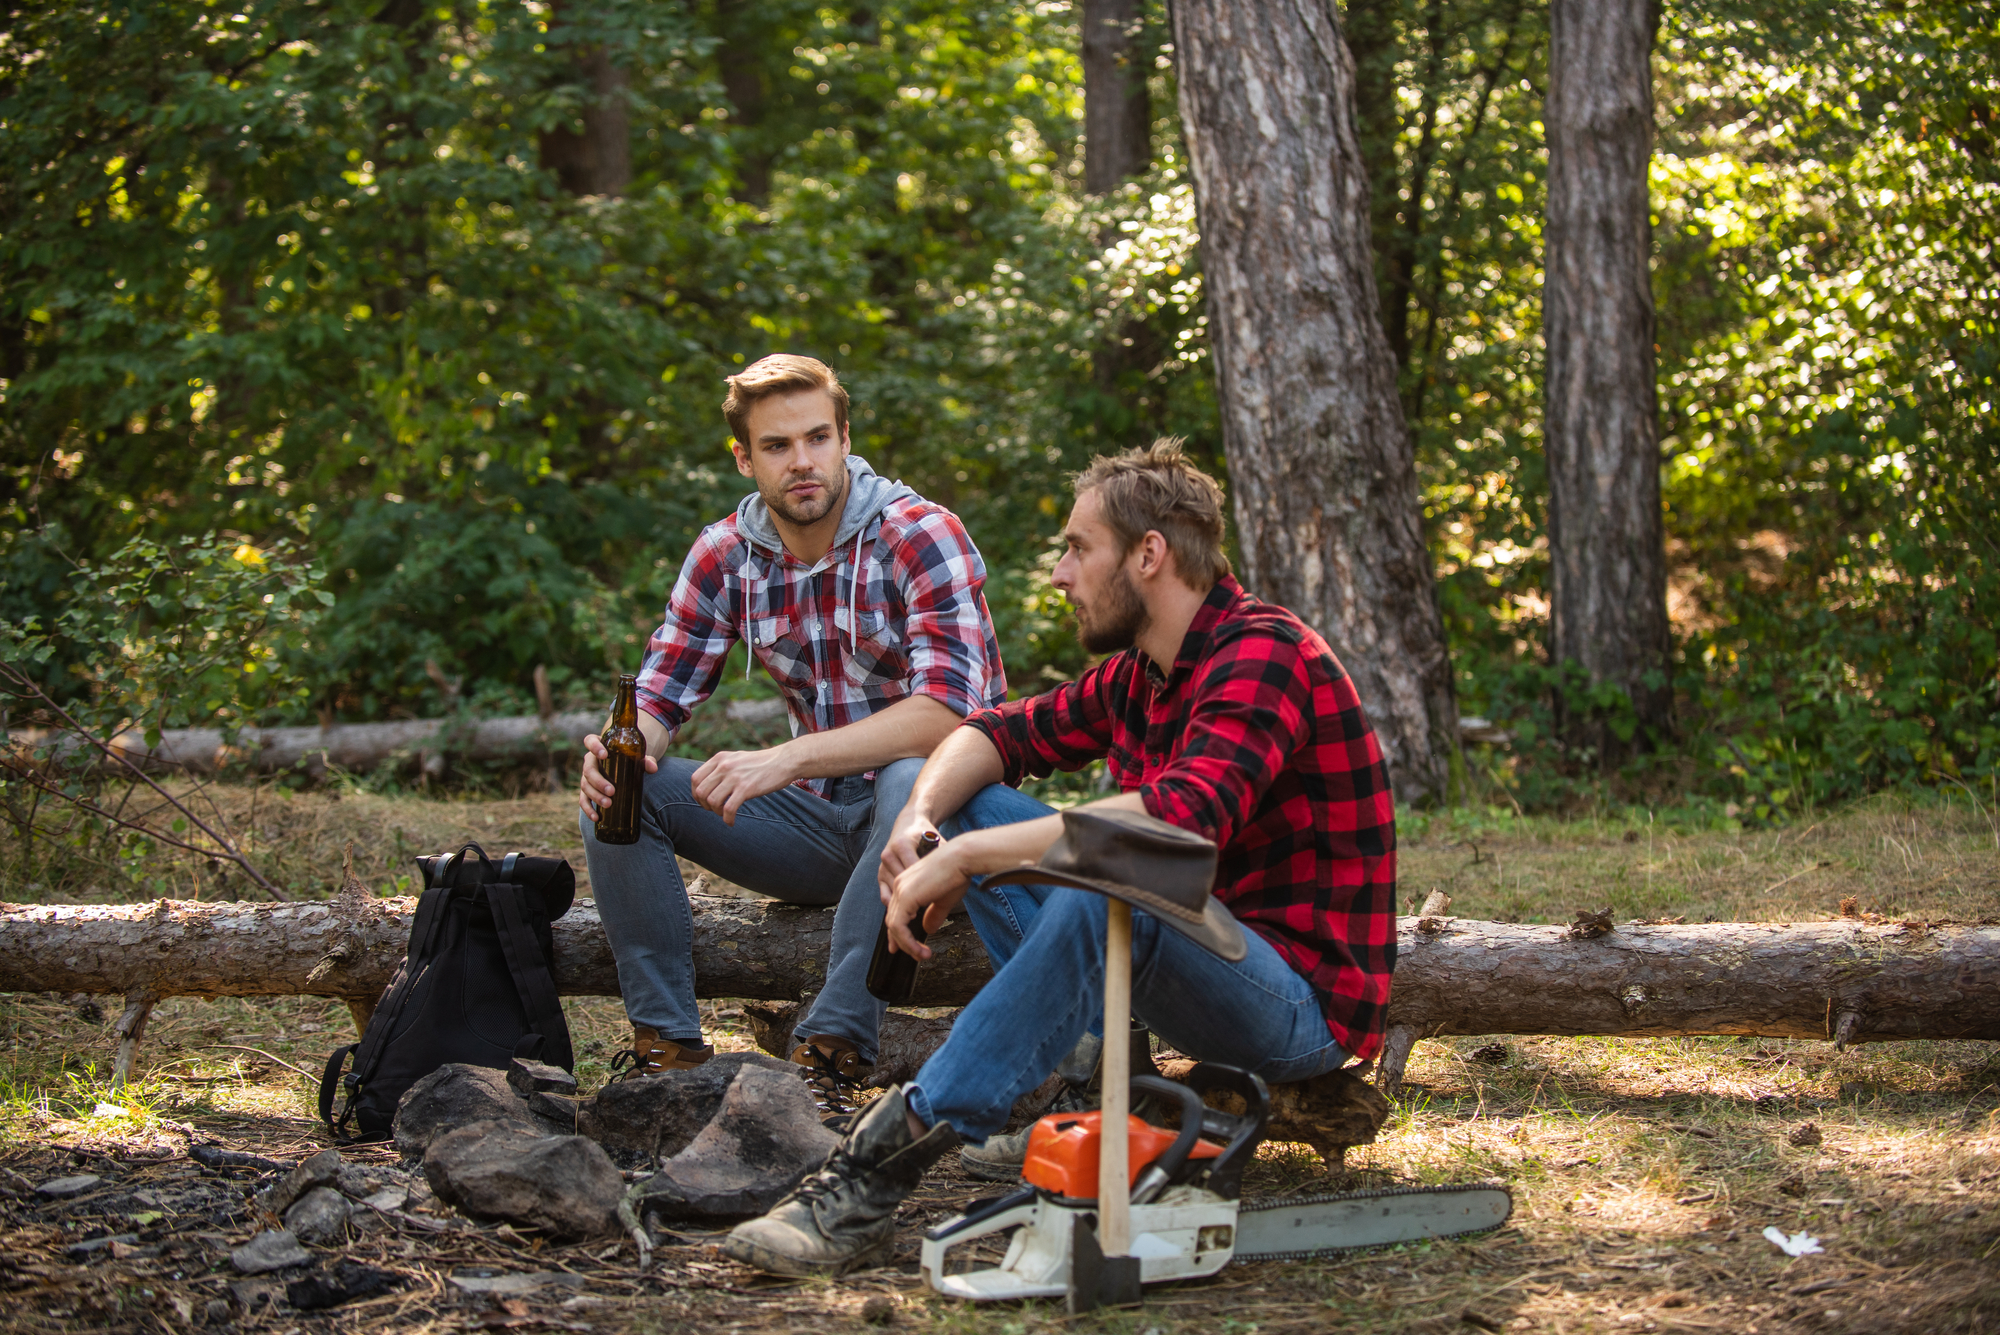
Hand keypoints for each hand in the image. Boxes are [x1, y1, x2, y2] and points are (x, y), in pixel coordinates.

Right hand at [578, 733, 657, 821]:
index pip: (590, 741)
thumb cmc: (630, 758)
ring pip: (585, 786)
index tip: (604, 754)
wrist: (624, 765)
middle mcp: (590, 761)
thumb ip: (646, 760)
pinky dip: (588, 809)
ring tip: (608, 804)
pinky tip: (596, 817)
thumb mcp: (638, 757)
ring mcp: (587, 776)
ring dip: (595, 796)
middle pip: (588, 770)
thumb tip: (653, 768)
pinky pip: (583, 800)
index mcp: (599, 747)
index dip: (594, 747)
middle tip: (612, 791)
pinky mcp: (587, 790)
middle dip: (599, 782)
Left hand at [690, 745, 797, 824]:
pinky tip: (731, 822)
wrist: (784, 761)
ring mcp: (735, 777)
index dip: (696, 794)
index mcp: (720, 758)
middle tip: (714, 810)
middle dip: (704, 805)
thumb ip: (722, 767)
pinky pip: (728, 809)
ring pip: (712, 801)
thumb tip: (708, 783)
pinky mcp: (746, 788)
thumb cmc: (762, 763)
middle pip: (701, 792)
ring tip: (725, 814)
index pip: (695, 779)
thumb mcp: (737, 758)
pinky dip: (727, 819)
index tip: (704, 802)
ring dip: (716, 812)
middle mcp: (724, 766)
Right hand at [877, 805, 942, 903]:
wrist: (909, 824)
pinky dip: (896, 903)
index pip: (913, 873)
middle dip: (915, 898)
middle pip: (902, 885)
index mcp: (903, 845)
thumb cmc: (928, 835)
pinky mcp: (880, 873)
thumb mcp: (939, 844)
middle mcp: (889, 855)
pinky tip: (908, 907)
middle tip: (929, 907)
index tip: (935, 899)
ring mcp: (882, 865)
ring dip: (906, 902)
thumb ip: (943, 861)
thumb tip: (952, 881)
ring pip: (894, 892)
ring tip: (920, 910)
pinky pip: (885, 895)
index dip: (925, 888)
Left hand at [883, 840, 973, 961]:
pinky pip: (899, 926)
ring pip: (894, 926)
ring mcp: (900, 890)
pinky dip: (907, 941)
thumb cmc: (957, 872)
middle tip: (915, 955)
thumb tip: (928, 929)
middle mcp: (900, 885)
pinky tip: (919, 949)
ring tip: (922, 955)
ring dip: (907, 945)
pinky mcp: (905, 897)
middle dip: (901, 942)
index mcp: (907, 884)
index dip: (898, 932)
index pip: (896, 912)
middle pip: (892, 920)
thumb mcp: (944, 899)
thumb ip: (933, 914)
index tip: (903, 947)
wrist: (961, 858)